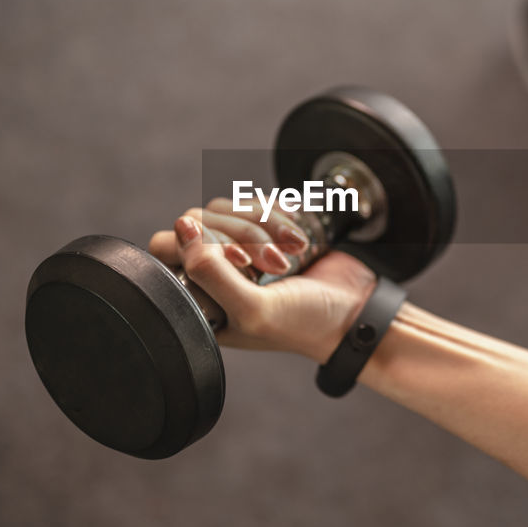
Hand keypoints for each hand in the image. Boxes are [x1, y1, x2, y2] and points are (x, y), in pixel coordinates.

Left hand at [148, 199, 375, 362]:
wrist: (358, 311)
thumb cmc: (306, 323)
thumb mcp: (253, 310)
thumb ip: (209, 272)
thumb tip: (182, 226)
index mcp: (199, 301)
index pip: (169, 251)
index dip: (202, 248)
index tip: (244, 266)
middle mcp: (213, 273)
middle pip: (197, 223)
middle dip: (241, 236)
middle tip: (273, 263)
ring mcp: (237, 248)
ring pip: (224, 209)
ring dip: (264, 226)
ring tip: (291, 253)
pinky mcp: (262, 229)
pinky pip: (251, 203)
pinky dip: (276, 216)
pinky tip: (297, 240)